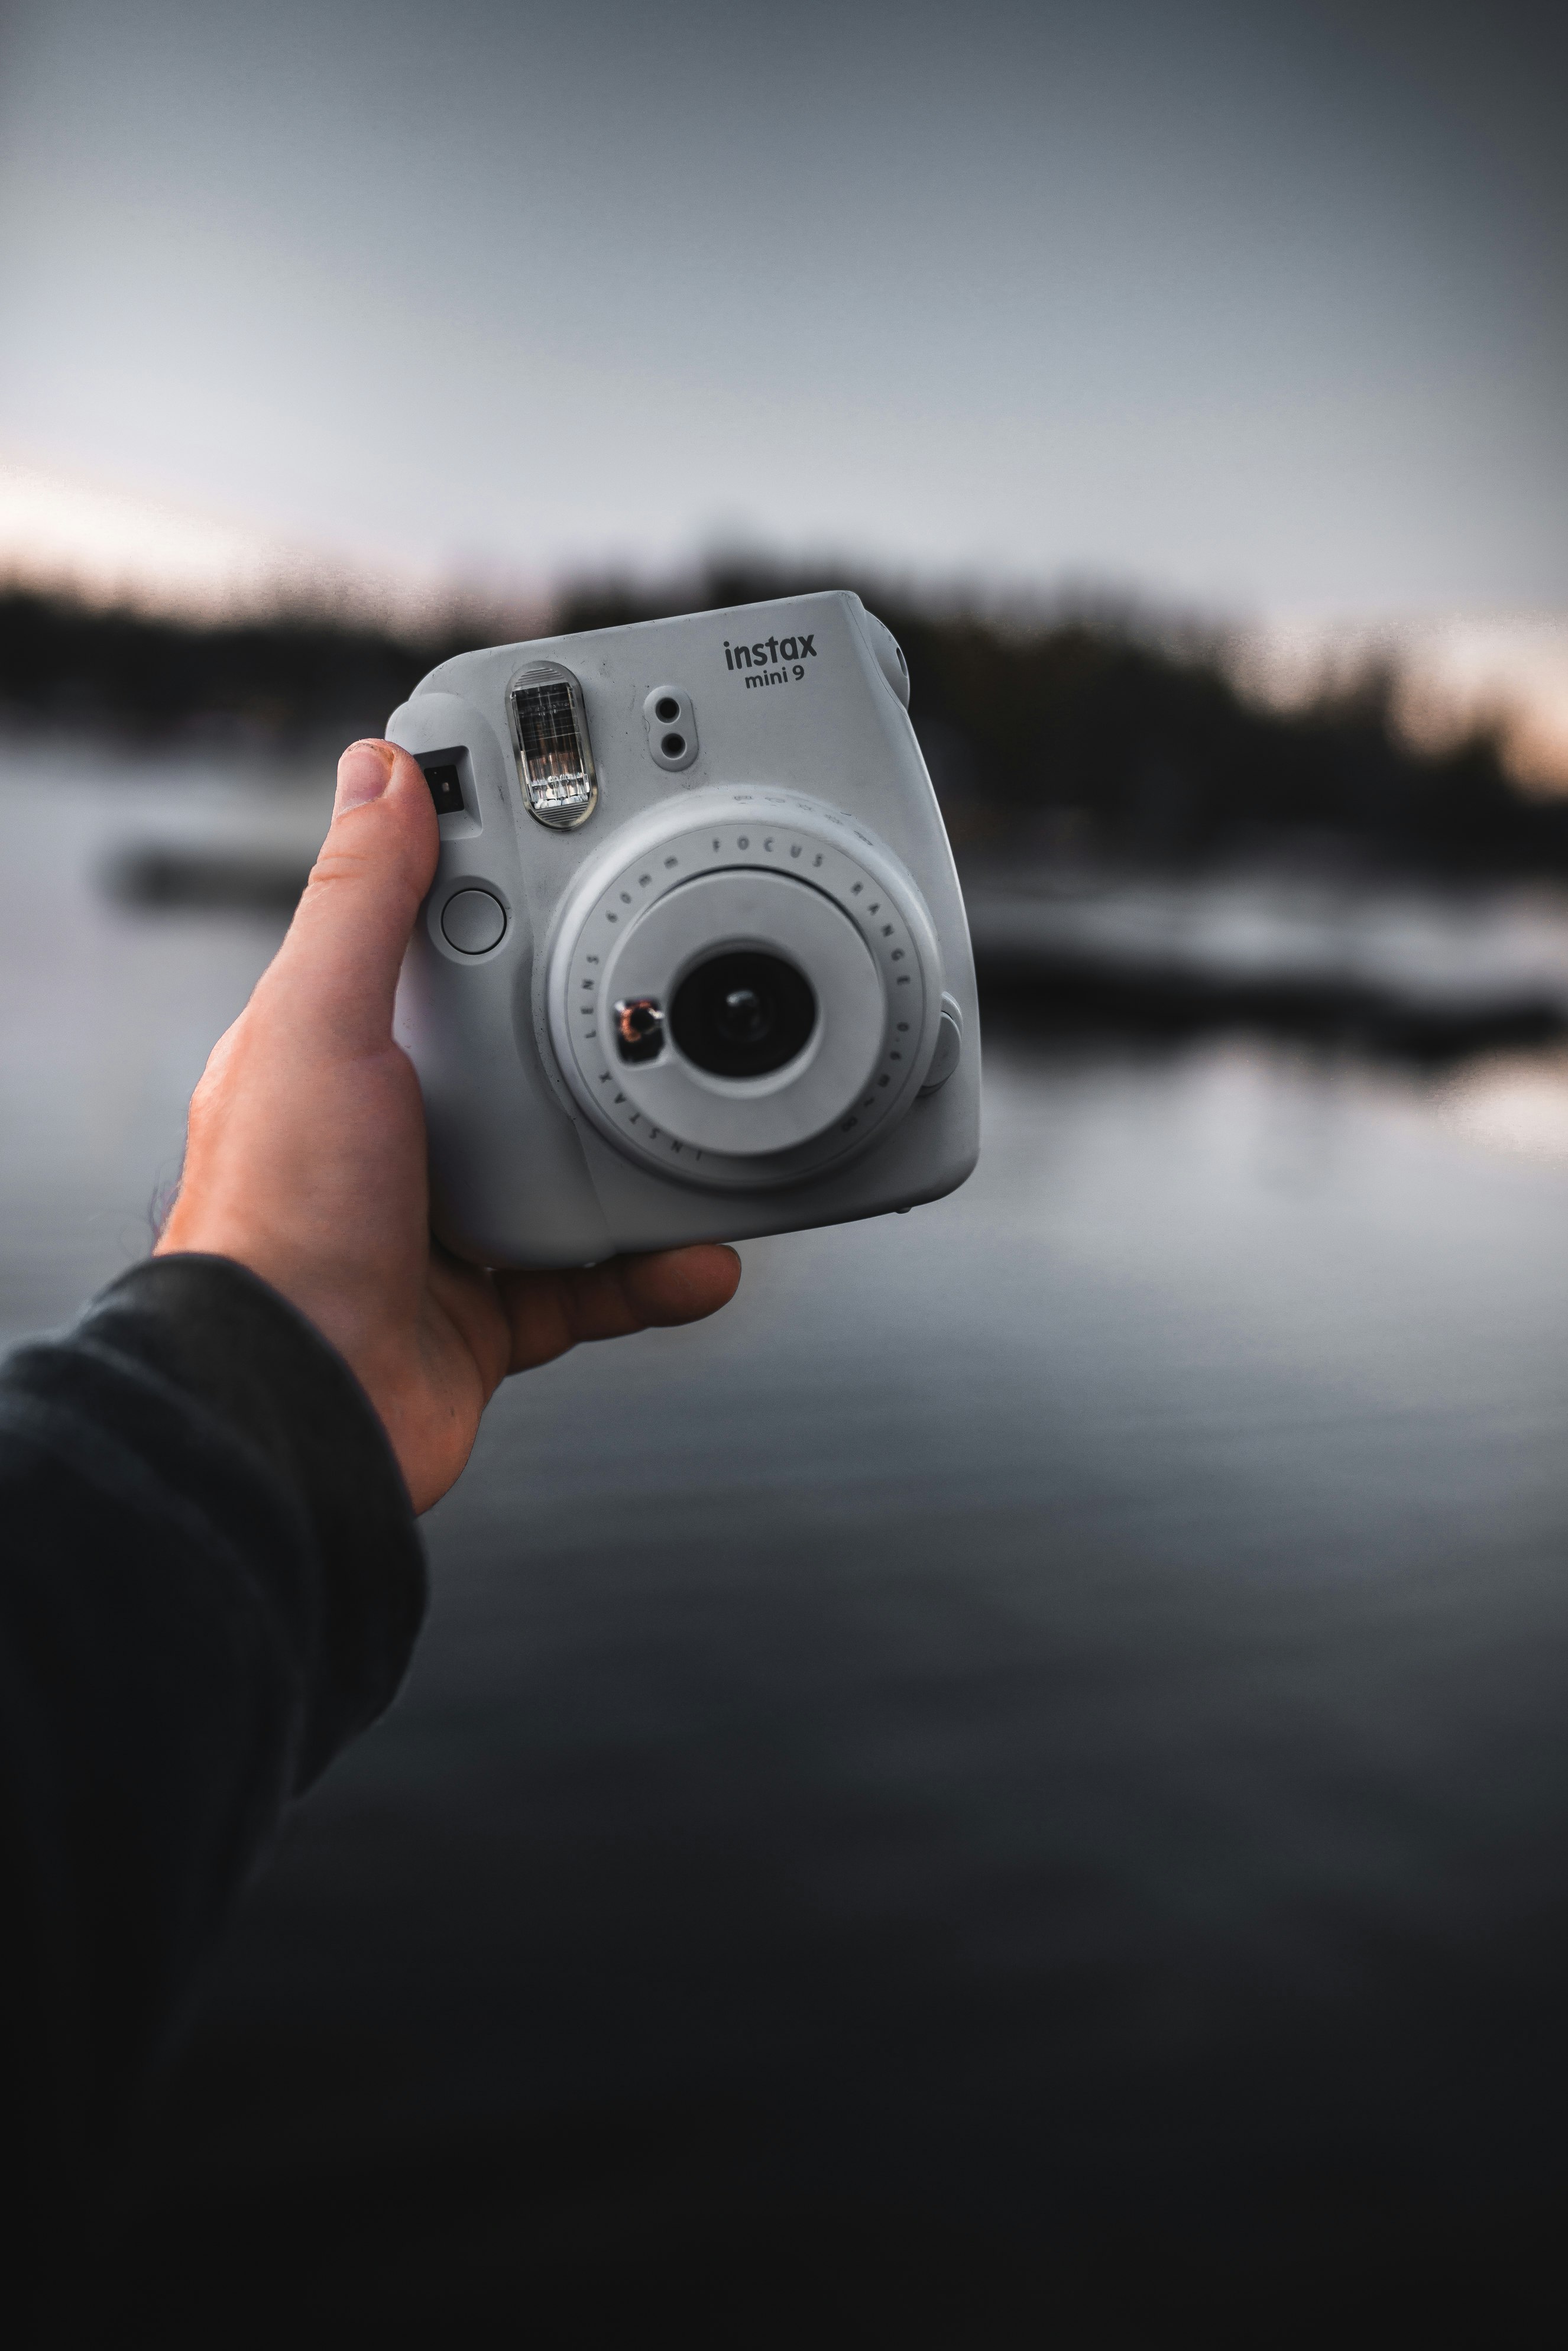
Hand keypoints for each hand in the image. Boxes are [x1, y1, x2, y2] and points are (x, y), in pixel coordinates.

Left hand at [156, 738, 739, 1511]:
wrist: (295, 1410)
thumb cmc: (276, 1225)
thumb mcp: (316, 1028)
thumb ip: (359, 904)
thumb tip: (379, 773)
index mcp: (342, 1052)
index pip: (434, 944)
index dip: (506, 895)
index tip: (586, 855)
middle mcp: (394, 1134)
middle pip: (525, 1054)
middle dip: (609, 1029)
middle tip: (687, 990)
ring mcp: (444, 1227)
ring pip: (574, 1170)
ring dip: (651, 1160)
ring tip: (718, 1133)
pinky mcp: (491, 1314)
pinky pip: (599, 1282)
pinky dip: (655, 1273)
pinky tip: (700, 1256)